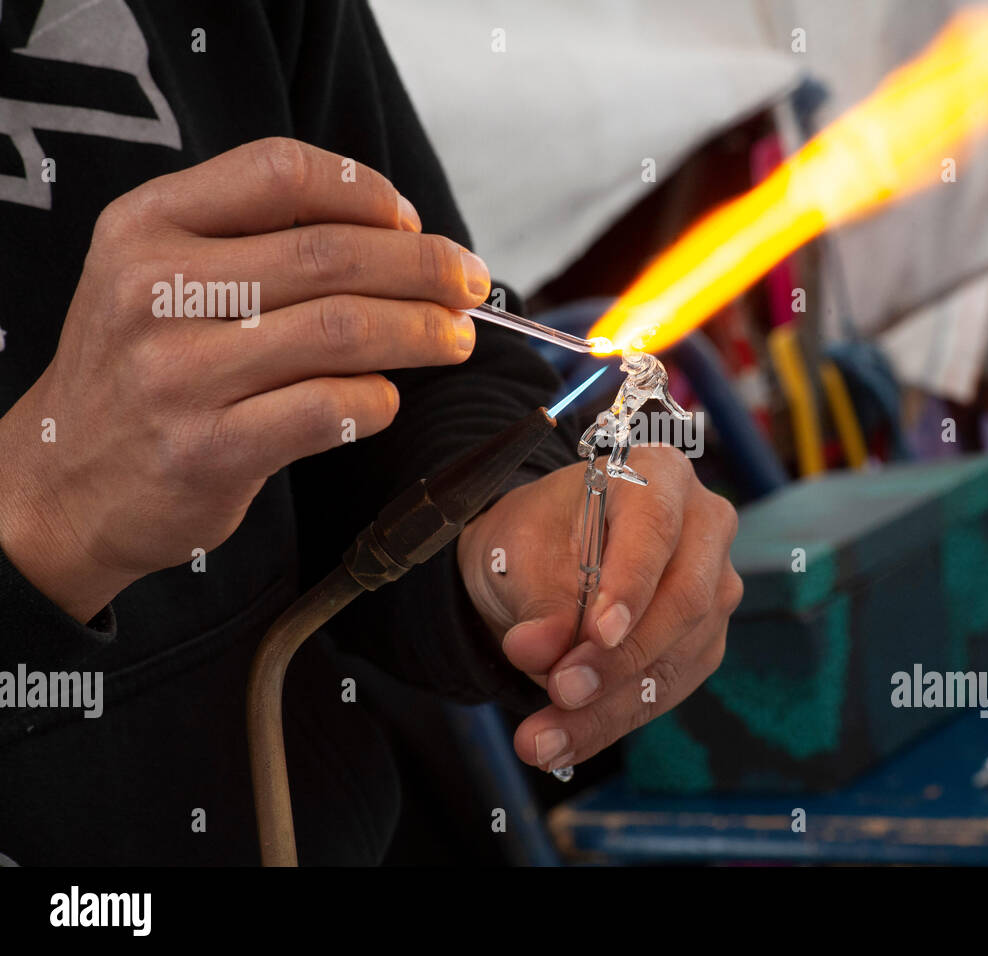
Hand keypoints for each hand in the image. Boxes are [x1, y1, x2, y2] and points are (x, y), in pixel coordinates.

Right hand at [0, 138, 489, 621]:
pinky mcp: (207, 449)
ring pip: (341, 330)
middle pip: (330, 254)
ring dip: (420, 332)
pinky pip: (328, 409)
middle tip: (470, 286)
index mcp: (147, 225)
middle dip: (424, 267)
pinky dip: (378, 401)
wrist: (63, 481)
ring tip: (456, 339)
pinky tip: (387, 400)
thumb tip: (400, 235)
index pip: (280, 171)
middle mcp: (153, 290)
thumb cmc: (141, 370)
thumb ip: (256, 242)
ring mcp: (177, 373)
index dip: (366, 192)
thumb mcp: (160, 276)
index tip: (411, 223)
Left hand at [457, 446, 742, 771]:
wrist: (541, 560)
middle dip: (619, 658)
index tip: (597, 633)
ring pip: (676, 657)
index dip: (632, 584)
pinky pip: (666, 688)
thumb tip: (538, 649)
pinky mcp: (703, 642)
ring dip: (608, 707)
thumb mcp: (521, 550)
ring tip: (541, 738)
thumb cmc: (538, 534)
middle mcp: (703, 528)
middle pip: (684, 599)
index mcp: (659, 476)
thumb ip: (539, 598)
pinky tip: (563, 742)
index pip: (657, 530)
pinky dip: (611, 720)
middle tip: (559, 691)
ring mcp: (714, 587)